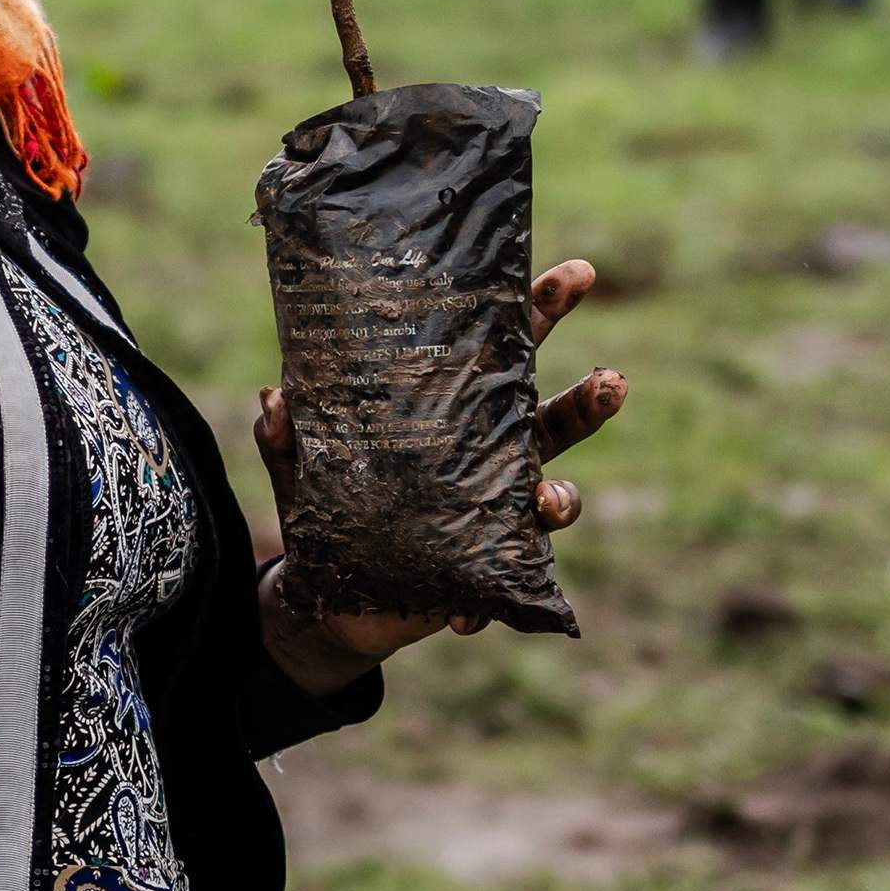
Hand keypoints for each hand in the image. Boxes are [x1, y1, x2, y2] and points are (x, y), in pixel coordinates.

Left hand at [254, 258, 629, 683]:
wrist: (331, 603)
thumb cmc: (327, 509)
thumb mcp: (299, 470)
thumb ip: (287, 438)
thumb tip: (274, 399)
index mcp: (456, 410)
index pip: (507, 348)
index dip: (544, 308)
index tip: (579, 273)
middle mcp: (492, 456)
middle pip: (556, 418)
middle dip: (590, 400)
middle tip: (615, 381)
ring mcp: (497, 515)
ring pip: (555, 498)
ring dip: (562, 499)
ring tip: (548, 502)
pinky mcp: (488, 573)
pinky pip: (504, 582)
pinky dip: (483, 599)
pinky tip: (461, 617)